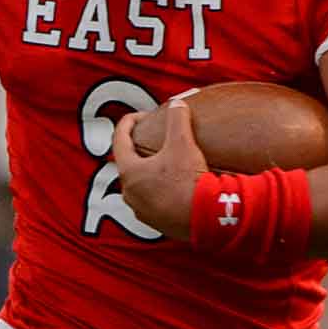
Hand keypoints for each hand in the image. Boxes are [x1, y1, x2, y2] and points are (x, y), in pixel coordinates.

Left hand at [113, 102, 207, 240]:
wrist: (208, 218)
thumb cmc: (190, 181)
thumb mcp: (183, 143)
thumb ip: (176, 119)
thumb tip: (176, 104)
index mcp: (130, 172)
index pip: (119, 140)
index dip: (129, 122)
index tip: (142, 116)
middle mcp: (130, 194)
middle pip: (128, 164)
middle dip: (139, 149)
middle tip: (154, 138)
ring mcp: (142, 211)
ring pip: (140, 185)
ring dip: (150, 172)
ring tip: (166, 162)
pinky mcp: (157, 224)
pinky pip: (153, 202)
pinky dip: (160, 191)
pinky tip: (175, 186)